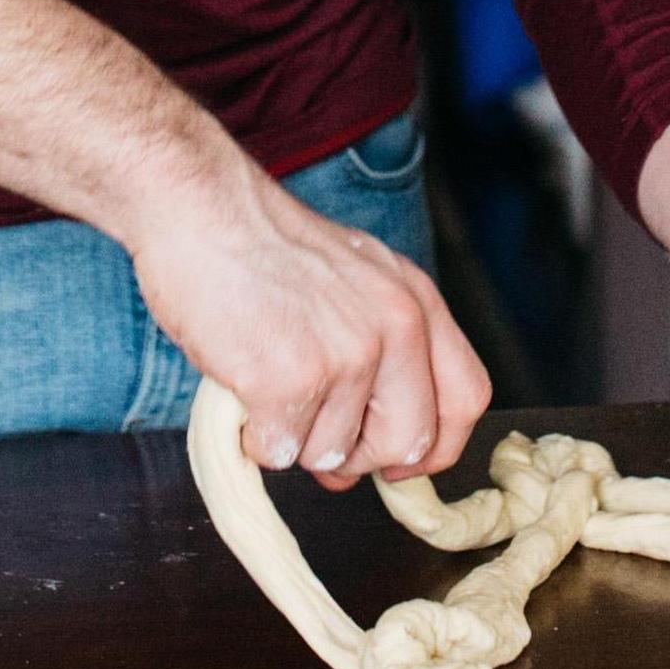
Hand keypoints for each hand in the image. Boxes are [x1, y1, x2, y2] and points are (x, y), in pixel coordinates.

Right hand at [128, 147, 489, 490]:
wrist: (202, 208)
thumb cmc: (266, 246)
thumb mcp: (354, 282)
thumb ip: (378, 359)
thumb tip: (360, 460)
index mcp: (417, 300)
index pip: (467, 398)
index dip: (435, 445)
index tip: (395, 459)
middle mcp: (397, 326)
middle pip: (409, 443)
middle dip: (359, 455)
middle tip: (313, 423)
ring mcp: (348, 354)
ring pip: (334, 455)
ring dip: (294, 435)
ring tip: (266, 371)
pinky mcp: (292, 380)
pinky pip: (280, 454)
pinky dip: (254, 435)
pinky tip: (243, 382)